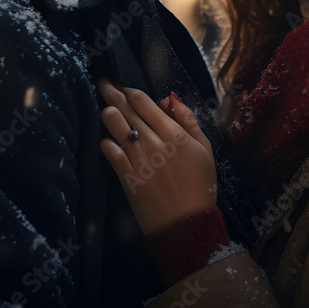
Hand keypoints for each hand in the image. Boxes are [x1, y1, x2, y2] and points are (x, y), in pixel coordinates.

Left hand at [98, 79, 217, 235]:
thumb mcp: (205, 150)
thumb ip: (189, 121)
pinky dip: (107, 144)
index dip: (130, 91)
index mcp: (175, 134)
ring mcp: (140, 160)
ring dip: (108, 115)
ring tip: (105, 108)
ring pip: (117, 128)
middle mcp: (155, 142)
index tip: (123, 86)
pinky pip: (112, 154)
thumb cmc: (201, 185)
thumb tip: (171, 99)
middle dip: (113, 94)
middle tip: (103, 83)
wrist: (188, 224)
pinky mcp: (128, 178)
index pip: (145, 102)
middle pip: (128, 111)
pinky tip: (106, 140)